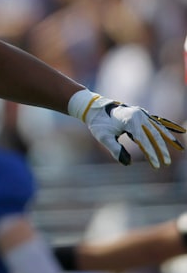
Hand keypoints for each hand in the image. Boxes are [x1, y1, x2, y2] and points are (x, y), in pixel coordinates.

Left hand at [69, 89, 184, 167]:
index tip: (156, 165)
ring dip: (169, 139)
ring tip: (180, 149)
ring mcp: (142, 114)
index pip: (143, 141)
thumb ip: (114, 149)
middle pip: (154, 135)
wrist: (94, 107)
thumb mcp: (103, 137)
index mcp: (130, 120)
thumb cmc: (98, 123)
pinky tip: (179, 132)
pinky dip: (167, 128)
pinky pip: (157, 122)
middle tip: (166, 163)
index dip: (150, 154)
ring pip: (158, 128)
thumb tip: (127, 164)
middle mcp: (139, 115)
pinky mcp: (142, 114)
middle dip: (161, 150)